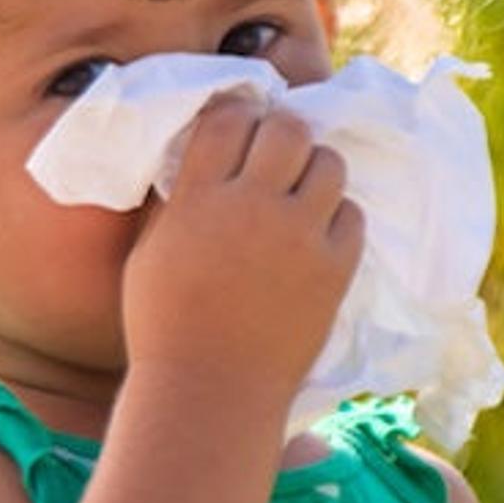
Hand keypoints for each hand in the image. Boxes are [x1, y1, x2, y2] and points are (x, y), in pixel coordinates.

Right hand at [118, 90, 360, 400]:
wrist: (210, 391)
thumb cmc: (165, 326)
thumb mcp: (151, 252)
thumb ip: (179, 201)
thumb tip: (202, 161)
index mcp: (199, 198)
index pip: (228, 118)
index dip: (237, 111)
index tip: (241, 122)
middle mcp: (253, 206)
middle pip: (287, 129)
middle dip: (283, 132)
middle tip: (277, 153)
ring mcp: (299, 236)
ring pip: (329, 163)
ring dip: (315, 169)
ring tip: (302, 191)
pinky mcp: (335, 268)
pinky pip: (352, 214)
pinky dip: (337, 216)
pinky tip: (318, 232)